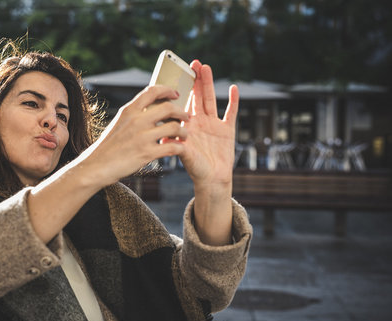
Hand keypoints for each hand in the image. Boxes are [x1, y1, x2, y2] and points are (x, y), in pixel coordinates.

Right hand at [81, 85, 188, 186]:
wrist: (97, 165)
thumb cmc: (108, 146)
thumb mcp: (119, 123)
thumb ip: (134, 114)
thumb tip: (150, 107)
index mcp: (129, 110)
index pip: (152, 91)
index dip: (168, 90)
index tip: (176, 94)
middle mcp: (136, 120)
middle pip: (168, 108)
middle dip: (181, 112)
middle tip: (185, 117)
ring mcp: (142, 137)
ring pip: (174, 127)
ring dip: (183, 131)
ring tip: (183, 135)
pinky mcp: (147, 153)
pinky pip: (172, 147)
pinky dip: (179, 147)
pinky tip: (178, 148)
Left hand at [177, 60, 238, 188]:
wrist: (212, 180)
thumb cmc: (195, 169)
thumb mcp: (183, 155)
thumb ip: (177, 145)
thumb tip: (165, 138)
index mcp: (187, 126)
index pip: (183, 103)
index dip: (181, 89)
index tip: (178, 75)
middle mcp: (200, 122)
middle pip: (197, 96)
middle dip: (195, 80)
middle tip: (193, 63)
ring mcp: (214, 124)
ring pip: (211, 99)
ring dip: (209, 84)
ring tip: (206, 67)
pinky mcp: (227, 129)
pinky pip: (231, 112)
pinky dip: (233, 101)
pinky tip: (233, 88)